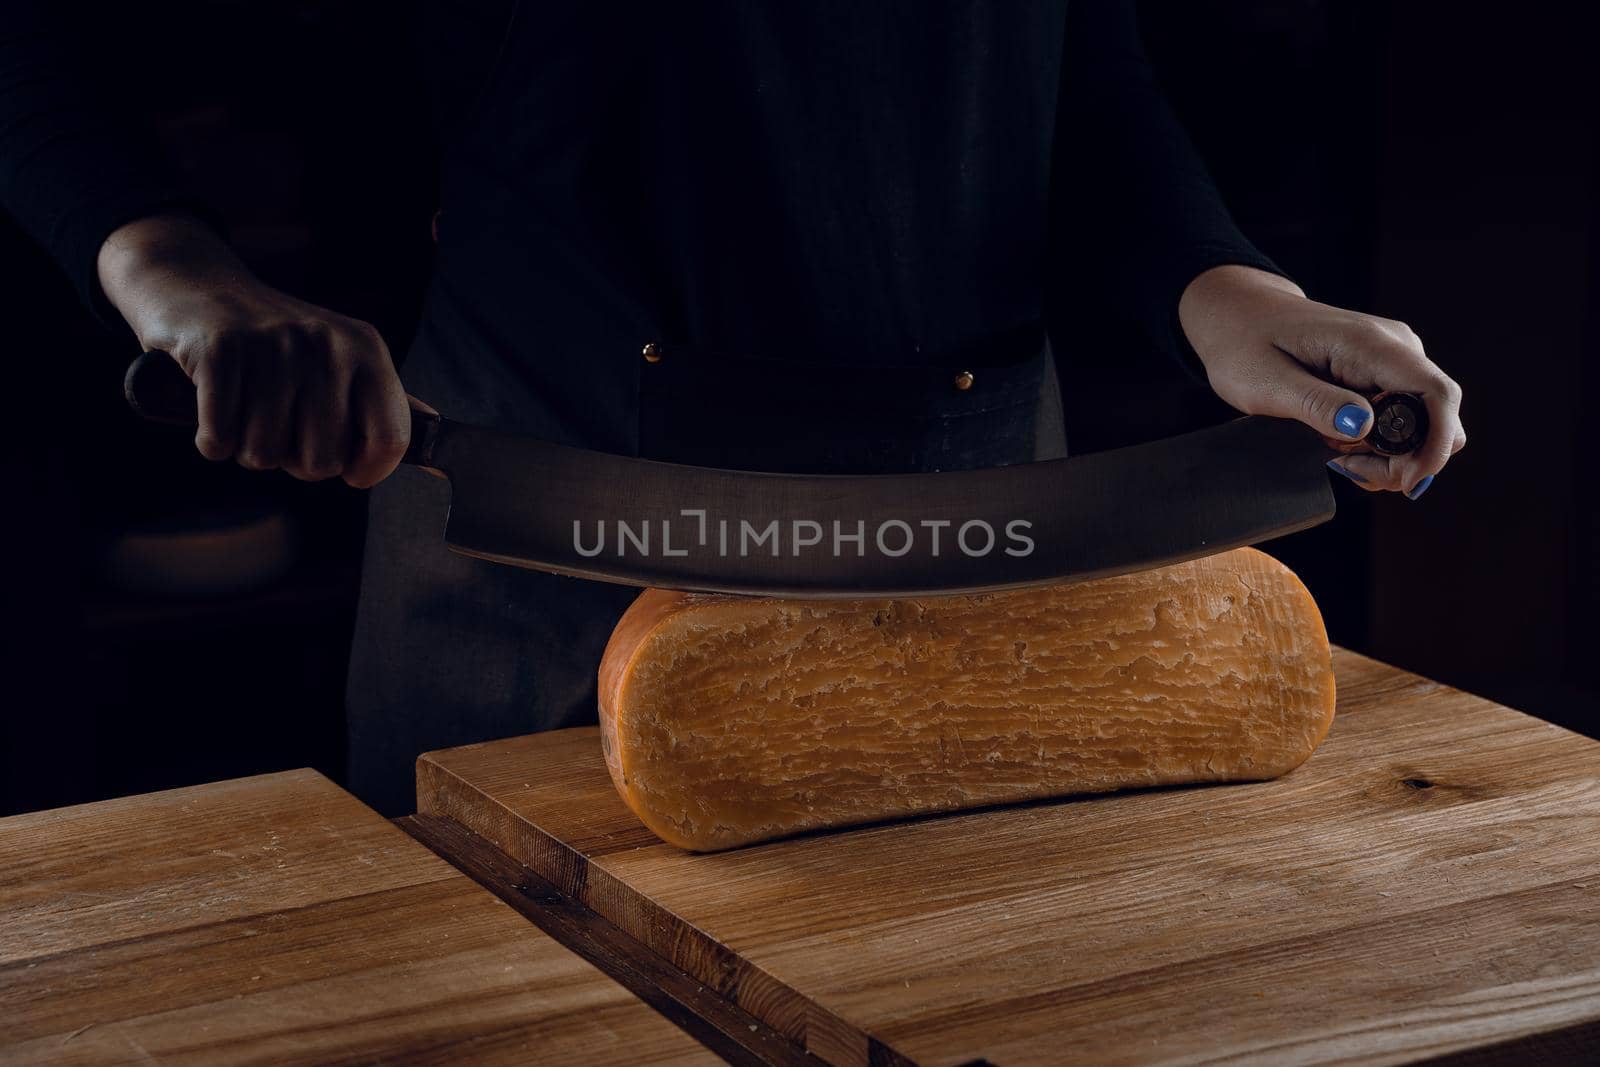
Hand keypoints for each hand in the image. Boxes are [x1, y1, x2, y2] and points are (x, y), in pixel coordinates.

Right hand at [97, 213, 410, 486]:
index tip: (346, 468)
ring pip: (264, 456)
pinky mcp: (220, 351)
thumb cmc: (275, 342)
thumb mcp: (339, 357)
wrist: (196, 285)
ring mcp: (273, 346)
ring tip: (245, 405)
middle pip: (321, 462)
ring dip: (247, 446)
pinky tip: (214, 407)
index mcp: (366, 351)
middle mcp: (326, 345)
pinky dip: (211, 439)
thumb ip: (381, 400)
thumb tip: (436, 431)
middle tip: (276, 420)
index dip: (365, 471)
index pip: (390, 441)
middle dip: (293, 458)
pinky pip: (219, 439)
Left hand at [1178, 265, 1464, 498]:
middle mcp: (1395, 348)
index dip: (1436, 444)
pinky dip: (1375, 443)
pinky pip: (1400, 419)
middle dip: (1403, 460)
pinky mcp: (1384, 373)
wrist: (1239, 318)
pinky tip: (1336, 440)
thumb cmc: (1245, 345)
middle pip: (1436, 418)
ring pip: (1420, 425)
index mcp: (1369, 343)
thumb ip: (1316, 404)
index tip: (1409, 482)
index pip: (1436, 393)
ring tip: (1329, 448)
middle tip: (1344, 465)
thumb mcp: (1267, 383)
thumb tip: (1364, 427)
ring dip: (1383, 454)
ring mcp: (1393, 360)